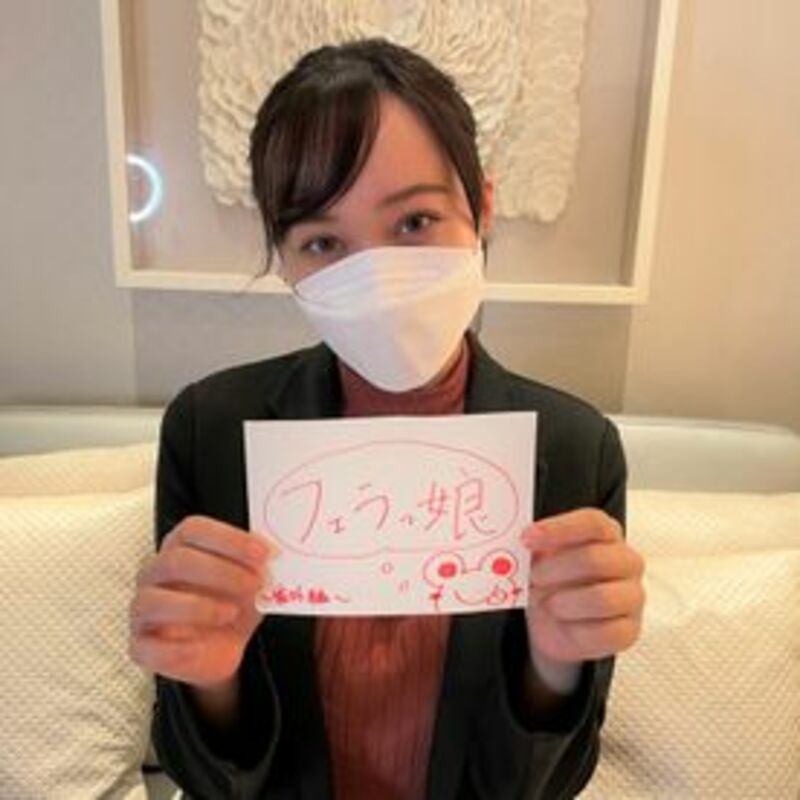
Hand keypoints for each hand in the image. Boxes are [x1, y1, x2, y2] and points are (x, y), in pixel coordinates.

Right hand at [128, 515, 277, 687]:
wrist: (224, 650)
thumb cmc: (233, 605)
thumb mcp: (252, 581)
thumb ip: (258, 565)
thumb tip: (272, 552)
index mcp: (180, 547)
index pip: (194, 530)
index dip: (229, 539)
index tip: (263, 554)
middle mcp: (155, 574)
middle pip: (176, 561)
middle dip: (220, 571)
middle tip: (254, 583)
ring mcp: (143, 610)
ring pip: (153, 600)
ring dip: (198, 607)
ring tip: (231, 613)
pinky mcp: (141, 646)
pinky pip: (146, 647)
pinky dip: (176, 648)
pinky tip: (200, 647)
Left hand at [521, 509, 644, 666]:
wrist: (556, 624)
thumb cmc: (554, 582)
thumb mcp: (541, 558)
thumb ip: (536, 545)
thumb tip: (523, 540)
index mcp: (607, 535)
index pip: (593, 523)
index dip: (559, 529)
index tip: (527, 538)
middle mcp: (627, 562)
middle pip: (595, 559)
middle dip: (556, 569)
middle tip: (534, 577)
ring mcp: (632, 597)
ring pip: (601, 598)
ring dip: (563, 602)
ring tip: (549, 604)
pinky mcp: (629, 631)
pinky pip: (605, 632)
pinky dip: (575, 630)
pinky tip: (565, 624)